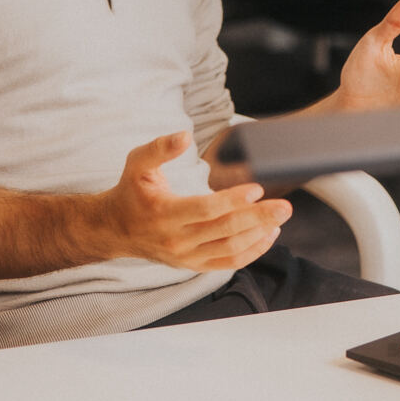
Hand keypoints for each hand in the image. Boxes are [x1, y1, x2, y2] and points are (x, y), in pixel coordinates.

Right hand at [99, 131, 292, 270]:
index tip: (257, 189)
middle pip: (224, 231)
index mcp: (163, 213)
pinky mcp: (192, 265)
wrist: (115, 230)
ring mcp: (185, 257)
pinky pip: (227, 263)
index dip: (233, 200)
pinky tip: (268, 236)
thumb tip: (184, 135)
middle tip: (285, 207)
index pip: (205, 209)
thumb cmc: (130, 191)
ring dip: (259, 235)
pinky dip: (251, 252)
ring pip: (229, 250)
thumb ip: (160, 148)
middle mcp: (175, 240)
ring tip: (280, 219)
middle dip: (258, 218)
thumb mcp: (137, 163)